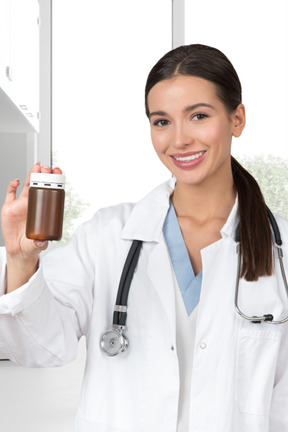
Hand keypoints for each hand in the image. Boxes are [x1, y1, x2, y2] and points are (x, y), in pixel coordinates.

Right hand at [1, 163, 61, 291]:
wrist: (18, 249)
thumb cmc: (31, 244)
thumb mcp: (37, 244)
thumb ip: (40, 243)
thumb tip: (42, 242)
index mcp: (43, 210)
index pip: (50, 192)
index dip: (54, 182)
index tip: (58, 173)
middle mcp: (33, 204)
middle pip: (38, 185)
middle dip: (43, 175)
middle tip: (47, 168)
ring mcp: (20, 204)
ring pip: (26, 186)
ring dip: (31, 176)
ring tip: (36, 167)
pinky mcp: (9, 207)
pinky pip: (10, 193)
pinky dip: (12, 186)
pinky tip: (15, 181)